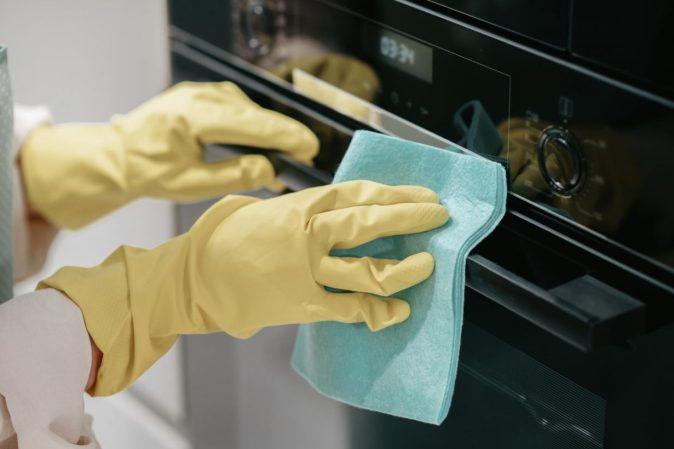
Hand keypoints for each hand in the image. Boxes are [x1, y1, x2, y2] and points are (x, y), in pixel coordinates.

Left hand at [20, 81, 318, 228]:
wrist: (117, 155)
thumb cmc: (150, 173)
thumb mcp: (191, 185)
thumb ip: (233, 176)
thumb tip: (270, 169)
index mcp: (194, 116)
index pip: (250, 124)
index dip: (284, 136)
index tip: (309, 147)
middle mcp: (199, 95)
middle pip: (253, 113)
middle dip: (283, 132)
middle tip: (307, 152)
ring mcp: (200, 90)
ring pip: (247, 108)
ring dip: (268, 128)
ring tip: (287, 151)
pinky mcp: (201, 93)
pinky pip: (236, 105)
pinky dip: (253, 122)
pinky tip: (262, 139)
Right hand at [41, 181, 448, 395]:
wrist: (198, 274)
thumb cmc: (229, 235)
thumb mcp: (270, 206)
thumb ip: (308, 207)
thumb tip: (340, 208)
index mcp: (304, 204)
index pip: (363, 193)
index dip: (399, 194)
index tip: (425, 197)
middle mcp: (311, 234)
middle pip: (373, 223)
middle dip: (412, 219)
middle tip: (440, 218)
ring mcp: (309, 271)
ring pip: (369, 269)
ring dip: (404, 268)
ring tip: (427, 264)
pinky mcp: (304, 304)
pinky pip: (351, 309)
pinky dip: (378, 312)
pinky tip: (398, 310)